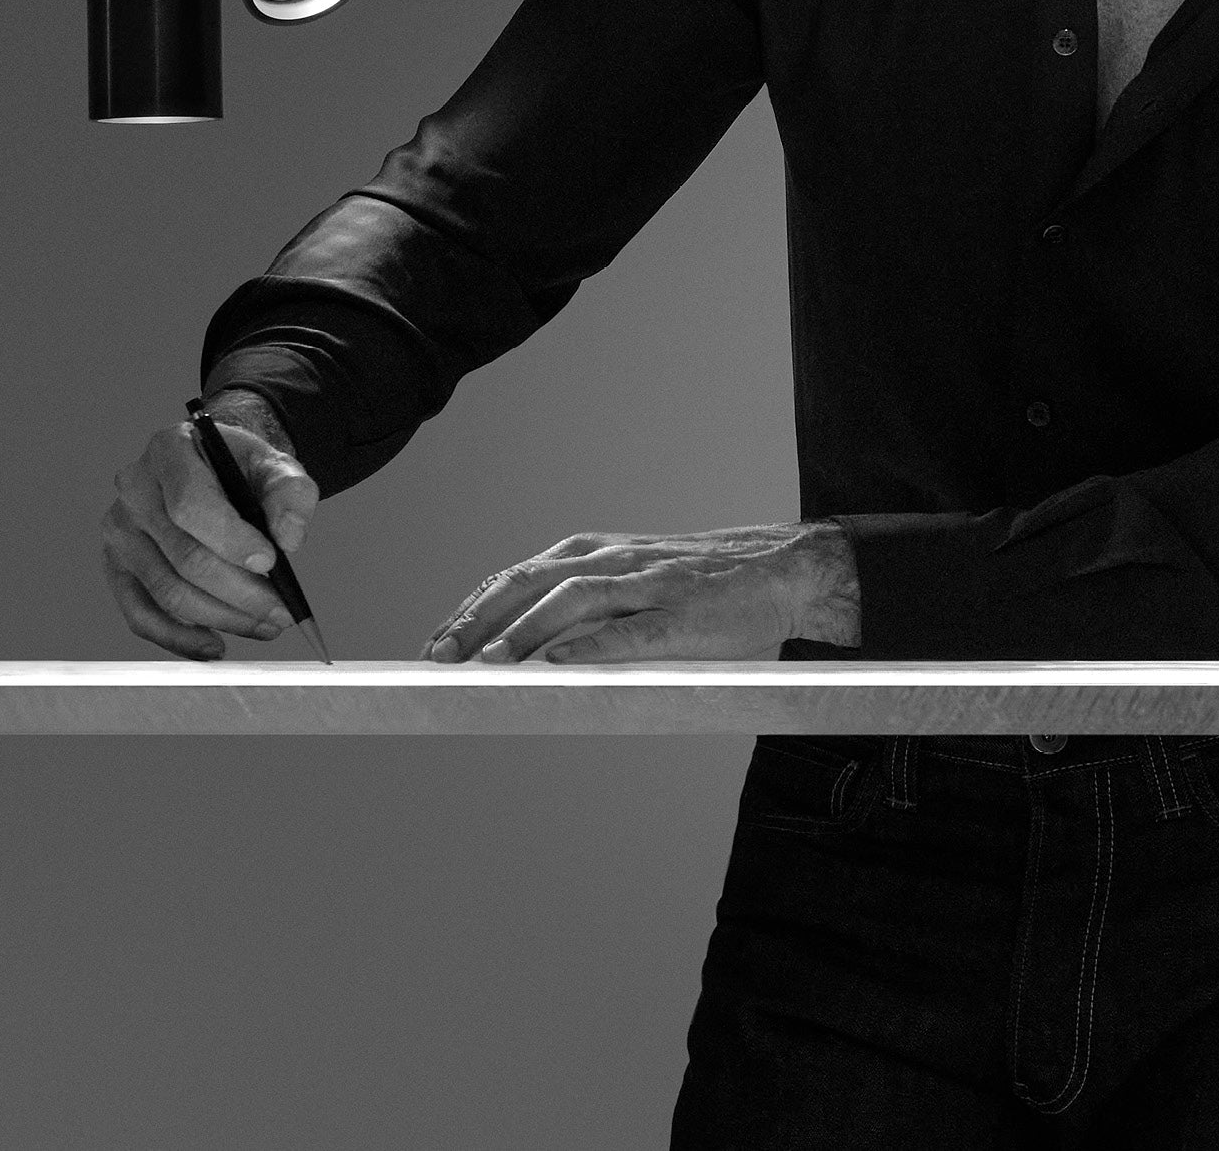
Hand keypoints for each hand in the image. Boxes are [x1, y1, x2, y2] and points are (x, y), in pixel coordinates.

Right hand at [101, 397, 318, 659]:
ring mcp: (120, 532)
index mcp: (169, 451)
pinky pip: (142, 615)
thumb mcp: (275, 464)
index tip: (271, 563)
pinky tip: (216, 645)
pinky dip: (180, 639)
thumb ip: (290, 494)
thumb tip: (290, 539)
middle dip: (240, 592)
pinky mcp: (118, 569)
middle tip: (282, 612)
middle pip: (183, 557)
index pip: (190, 504)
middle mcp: (134, 490)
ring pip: (168, 592)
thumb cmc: (242, 468)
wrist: (214, 469)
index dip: (230, 539)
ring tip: (265, 625)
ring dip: (222, 618)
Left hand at [421, 521, 861, 664]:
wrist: (782, 568)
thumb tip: (529, 649)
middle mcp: (616, 560)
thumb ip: (588, 607)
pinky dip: (590, 645)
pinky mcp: (682, 612)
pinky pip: (630, 629)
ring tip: (487, 662)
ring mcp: (649, 583)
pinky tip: (558, 665)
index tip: (436, 642)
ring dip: (524, 631)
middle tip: (439, 657)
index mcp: (599, 552)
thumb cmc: (703, 583)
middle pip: (532, 581)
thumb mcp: (635, 581)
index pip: (519, 575)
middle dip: (479, 619)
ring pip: (573, 599)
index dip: (472, 607)